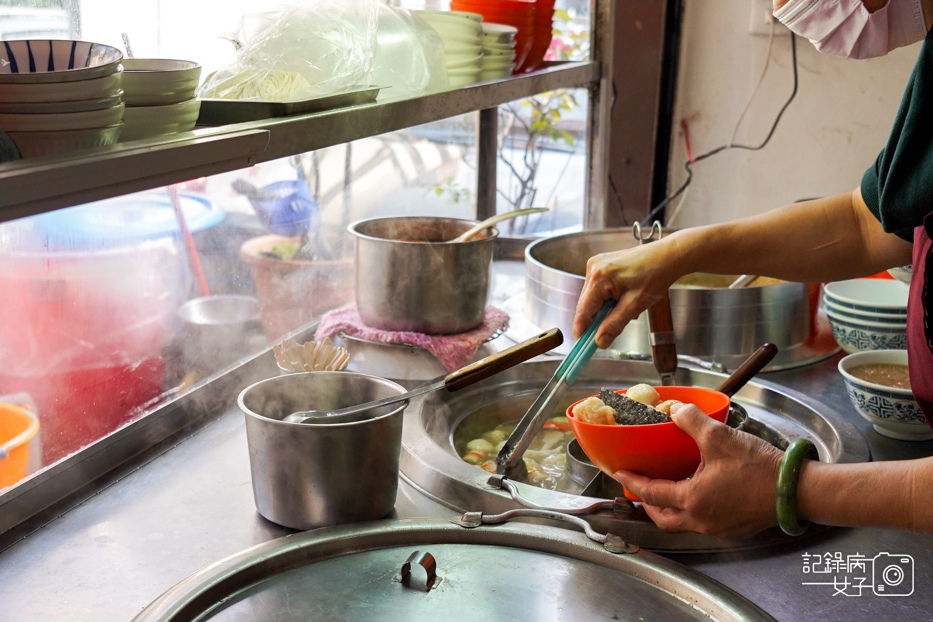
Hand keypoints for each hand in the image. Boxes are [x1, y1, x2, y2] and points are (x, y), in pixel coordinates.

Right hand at [572, 238, 683, 347]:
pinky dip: (609, 299)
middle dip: (598, 320)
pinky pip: (599, 289)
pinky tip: (624, 298)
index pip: (583, 311)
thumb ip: (614, 325)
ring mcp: (597, 265)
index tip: (582, 347)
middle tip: (610, 333)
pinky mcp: (603, 265)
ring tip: (627, 307)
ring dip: (605, 309)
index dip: (582, 331)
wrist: (669, 256)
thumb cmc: (656, 275)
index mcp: (599, 277)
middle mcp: (593, 268)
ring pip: (593, 298)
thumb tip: (599, 341)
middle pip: (586, 304)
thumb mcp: (635, 305)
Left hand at [613, 403, 783, 539]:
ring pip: (682, 523)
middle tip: (641, 486)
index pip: (650, 492)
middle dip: (648, 503)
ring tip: (667, 489)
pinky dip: (692, 511)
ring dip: (669, 509)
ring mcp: (719, 528)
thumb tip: (675, 411)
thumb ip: (692, 421)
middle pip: (662, 518)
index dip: (632, 480)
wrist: (797, 490)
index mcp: (693, 500)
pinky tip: (698, 493)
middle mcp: (702, 520)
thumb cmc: (762, 468)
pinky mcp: (735, 529)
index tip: (619, 472)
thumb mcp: (720, 437)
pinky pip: (703, 523)